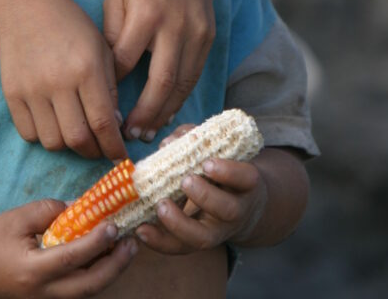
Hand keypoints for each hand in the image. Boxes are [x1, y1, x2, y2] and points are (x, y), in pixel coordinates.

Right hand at [0, 0, 125, 160]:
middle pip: (77, 139)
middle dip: (93, 152)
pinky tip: (52, 122)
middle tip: (99, 148)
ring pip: (53, 142)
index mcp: (85, 69)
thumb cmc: (70, 25)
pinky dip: (43, 136)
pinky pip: (29, 133)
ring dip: (68, 145)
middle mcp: (58, 83)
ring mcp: (31, 90)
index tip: (120, 155)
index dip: (114, 146)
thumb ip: (109, 88)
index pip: (103, 123)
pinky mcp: (12, 93)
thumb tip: (112, 126)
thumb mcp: (100, 49)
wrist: (26, 5)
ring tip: (75, 133)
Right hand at [0, 199, 137, 297]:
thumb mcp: (17, 217)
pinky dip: (94, 277)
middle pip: (89, 286)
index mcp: (32, 271)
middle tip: (131, 242)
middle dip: (115, 265)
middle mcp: (42, 294)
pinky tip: (104, 258)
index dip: (96, 242)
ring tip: (125, 249)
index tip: (114, 225)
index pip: (72, 258)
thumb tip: (81, 208)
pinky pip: (78, 293)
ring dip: (109, 272)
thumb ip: (50, 211)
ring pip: (87, 293)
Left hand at [103, 0, 214, 139]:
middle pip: (161, 81)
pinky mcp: (209, 38)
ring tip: (149, 133)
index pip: (127, 60)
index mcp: (146, 14)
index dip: (114, 87)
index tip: (102, 107)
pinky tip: (167, 113)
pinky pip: (194, 75)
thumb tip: (106, 76)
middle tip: (130, 135)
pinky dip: (180, 97)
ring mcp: (196, 33)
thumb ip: (112, 34)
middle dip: (145, 113)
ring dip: (165, 113)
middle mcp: (175, 26)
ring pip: (182, 84)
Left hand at [131, 127, 267, 254]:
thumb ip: (192, 139)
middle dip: (205, 196)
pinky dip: (160, 241)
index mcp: (244, 183)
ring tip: (160, 206)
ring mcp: (218, 231)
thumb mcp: (216, 151)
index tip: (207, 163)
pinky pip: (181, 248)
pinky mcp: (198, 242)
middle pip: (227, 210)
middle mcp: (236, 210)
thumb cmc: (223, 167)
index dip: (228, 172)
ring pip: (204, 238)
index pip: (246, 178)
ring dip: (179, 223)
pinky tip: (141, 229)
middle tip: (185, 181)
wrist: (241, 205)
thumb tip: (167, 144)